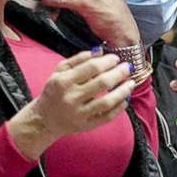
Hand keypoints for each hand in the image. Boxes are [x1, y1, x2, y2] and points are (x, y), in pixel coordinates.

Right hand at [12, 48, 130, 158]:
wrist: (45, 119)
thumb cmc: (54, 91)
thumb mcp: (59, 71)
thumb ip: (78, 59)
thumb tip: (100, 51)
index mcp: (64, 81)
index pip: (91, 68)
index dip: (107, 61)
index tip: (116, 58)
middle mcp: (72, 98)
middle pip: (102, 83)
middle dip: (119, 73)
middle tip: (127, 68)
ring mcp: (80, 114)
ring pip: (107, 102)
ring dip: (122, 91)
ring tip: (131, 83)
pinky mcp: (86, 126)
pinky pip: (107, 117)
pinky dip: (119, 108)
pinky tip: (125, 99)